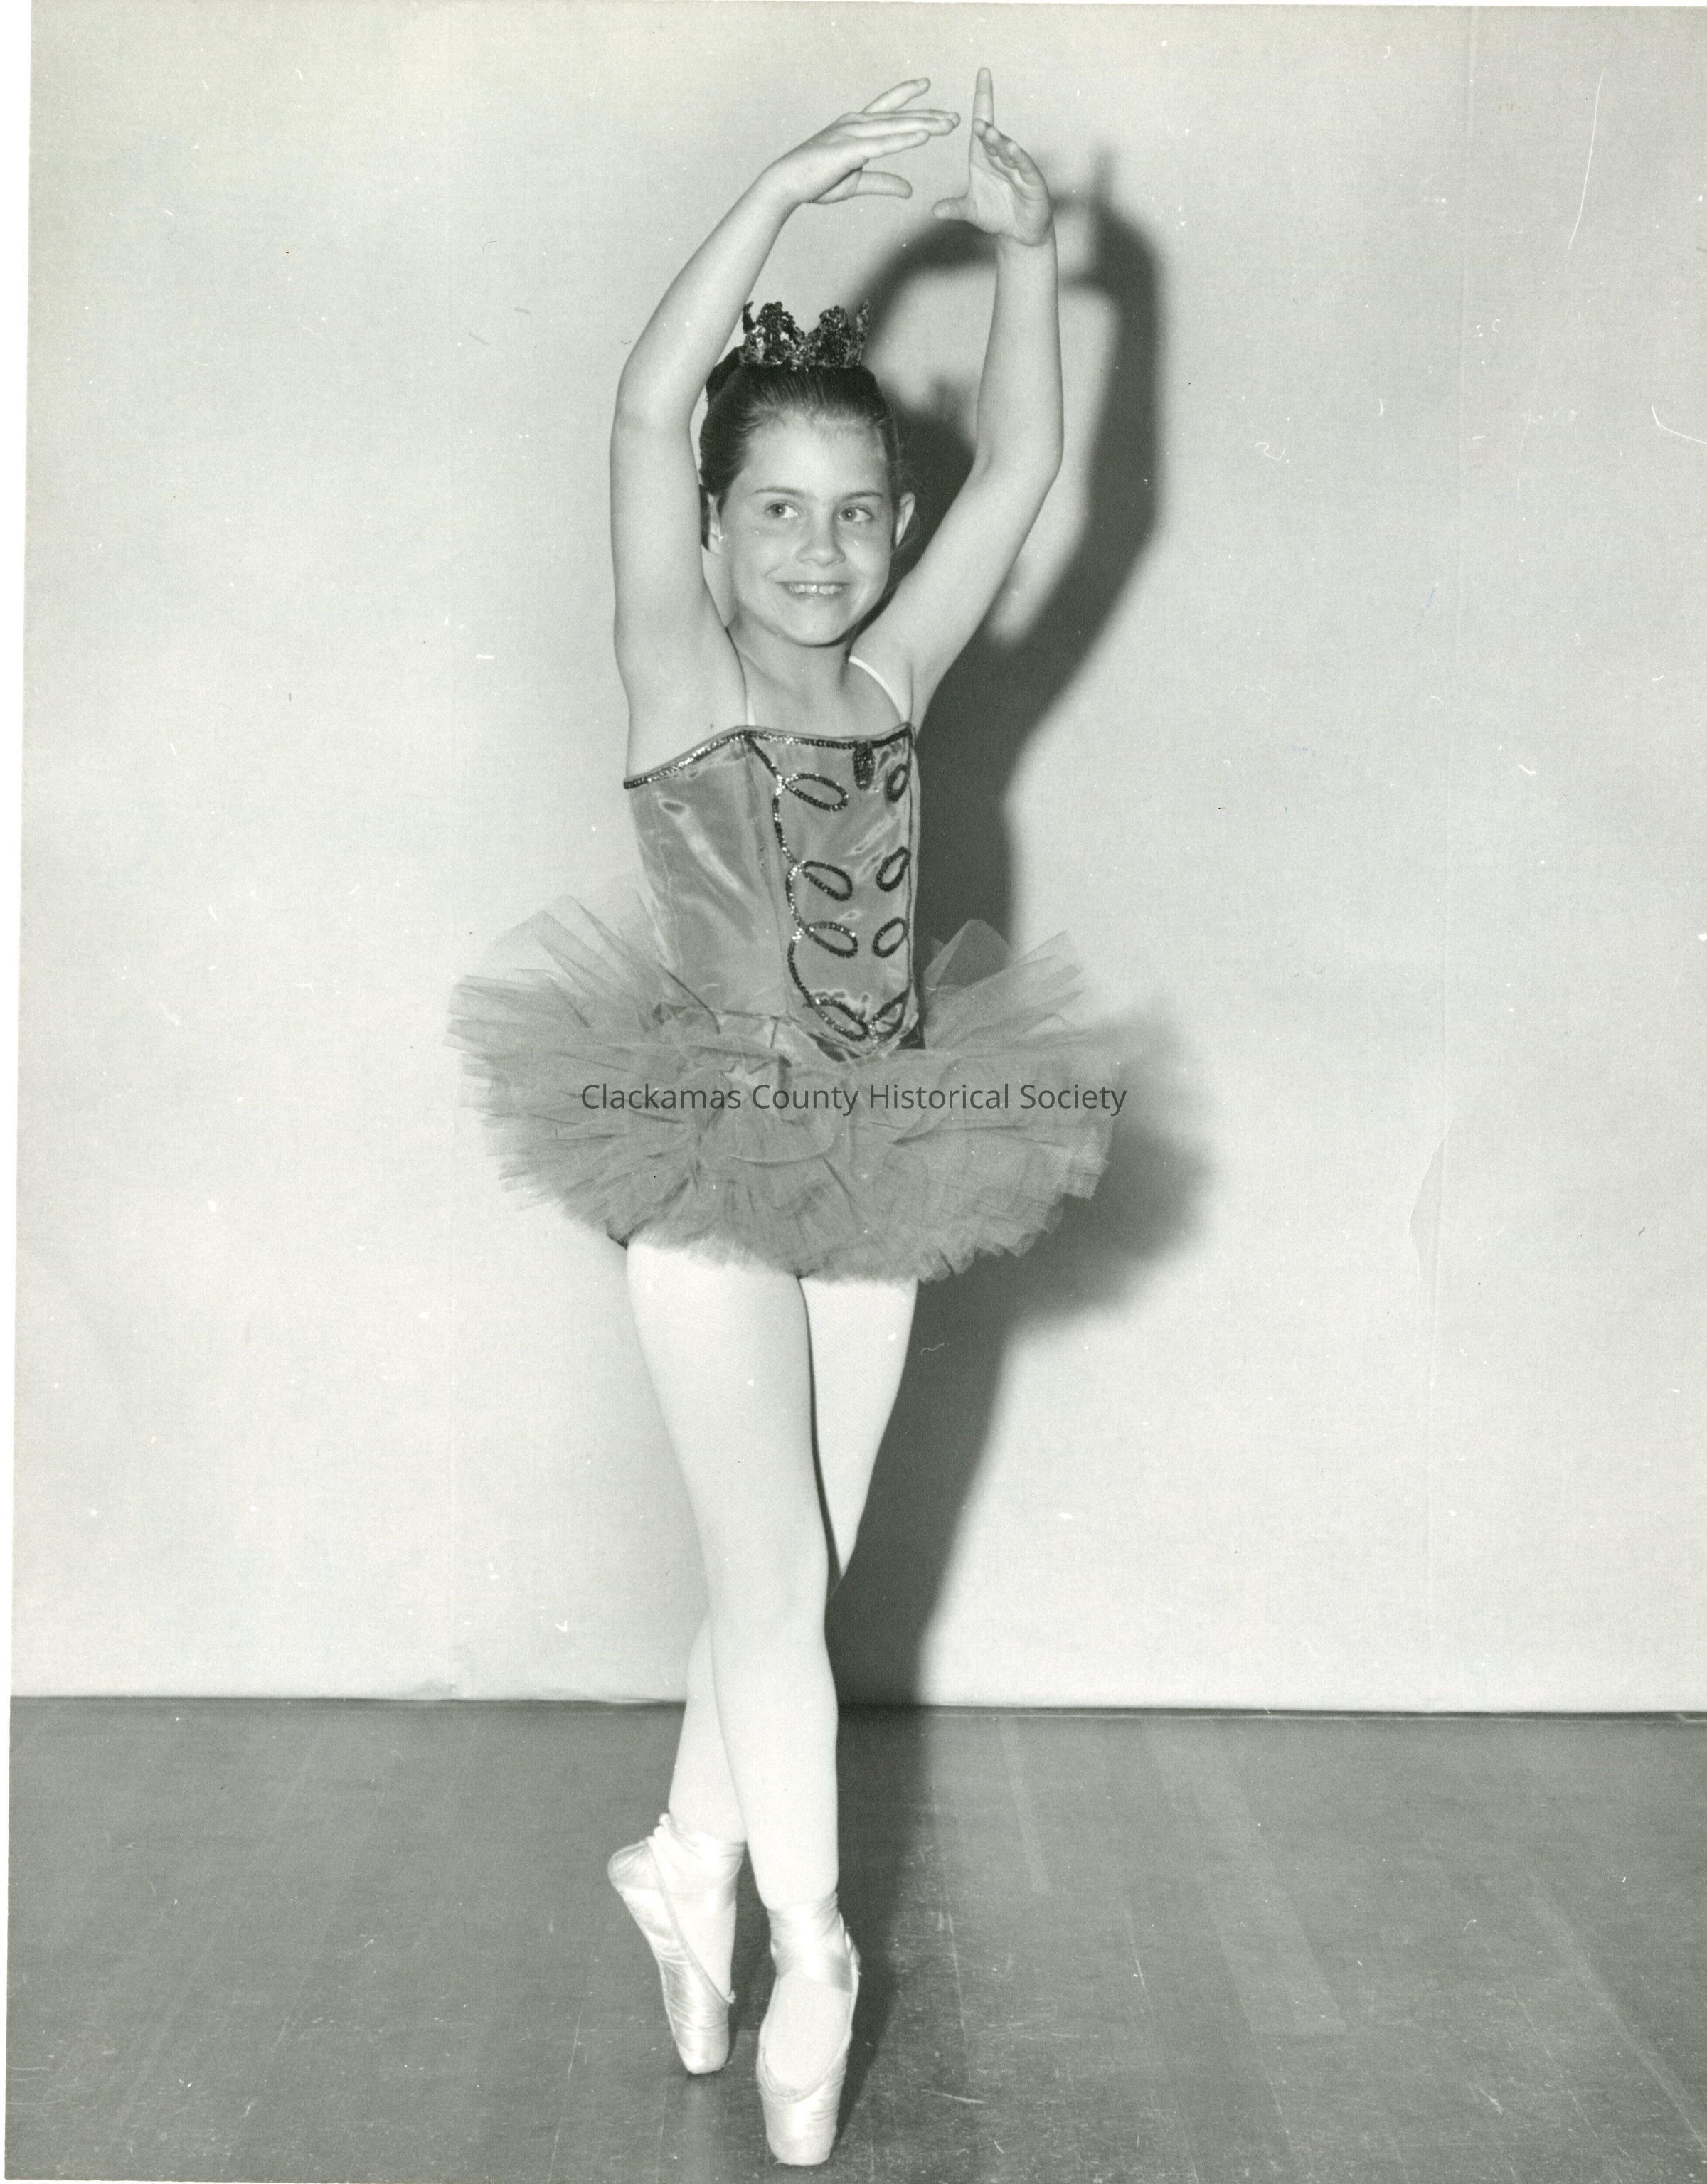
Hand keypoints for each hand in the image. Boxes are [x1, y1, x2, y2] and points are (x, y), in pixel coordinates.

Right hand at [765, 81, 959, 208]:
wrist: (787, 183)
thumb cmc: (816, 181)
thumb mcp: (856, 183)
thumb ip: (884, 183)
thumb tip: (909, 189)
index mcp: (856, 127)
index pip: (887, 107)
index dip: (907, 95)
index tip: (927, 84)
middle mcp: (856, 123)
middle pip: (899, 117)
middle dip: (929, 116)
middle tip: (955, 118)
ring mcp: (853, 133)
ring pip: (896, 127)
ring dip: (924, 125)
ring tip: (948, 125)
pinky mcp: (850, 150)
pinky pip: (883, 144)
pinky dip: (905, 140)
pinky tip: (924, 136)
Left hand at [932, 69, 1051, 243]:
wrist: (1021, 232)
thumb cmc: (997, 214)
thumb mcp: (972, 211)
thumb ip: (955, 208)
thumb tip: (935, 210)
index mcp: (984, 156)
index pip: (982, 122)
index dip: (982, 98)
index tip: (982, 73)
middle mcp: (1000, 156)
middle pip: (992, 135)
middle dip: (985, 127)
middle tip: (977, 122)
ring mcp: (1017, 166)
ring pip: (1006, 149)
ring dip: (998, 141)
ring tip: (989, 134)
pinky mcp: (1031, 179)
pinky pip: (1023, 165)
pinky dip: (1018, 158)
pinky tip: (1012, 149)